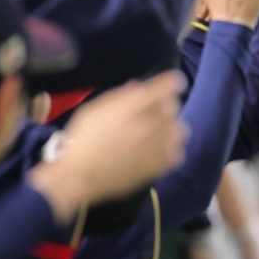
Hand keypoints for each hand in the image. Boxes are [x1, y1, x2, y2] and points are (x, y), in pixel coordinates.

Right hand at [28, 72, 187, 223]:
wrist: (78, 176)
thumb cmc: (82, 139)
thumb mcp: (95, 110)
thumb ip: (119, 97)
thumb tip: (138, 87)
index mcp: (131, 107)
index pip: (165, 87)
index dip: (171, 82)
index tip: (172, 83)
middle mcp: (148, 124)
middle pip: (173, 107)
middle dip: (165, 105)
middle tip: (153, 111)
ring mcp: (155, 147)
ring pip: (180, 130)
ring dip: (171, 127)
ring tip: (159, 132)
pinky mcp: (156, 167)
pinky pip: (177, 154)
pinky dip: (171, 150)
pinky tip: (160, 150)